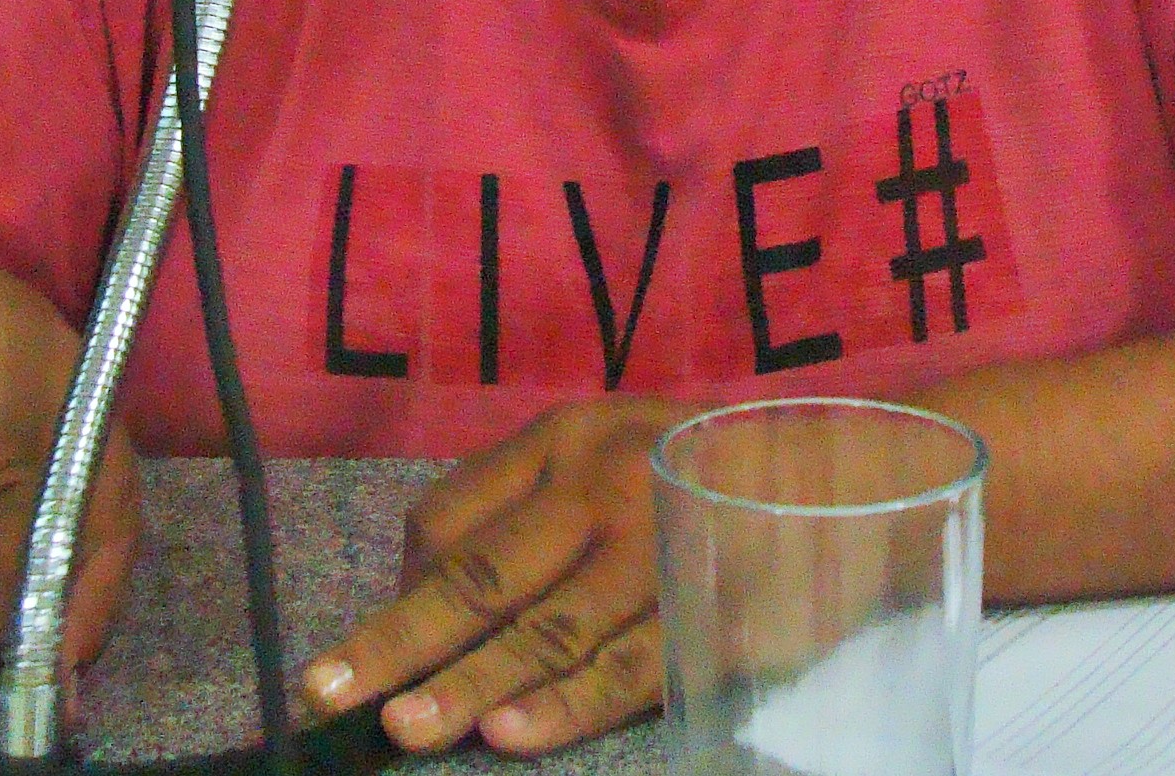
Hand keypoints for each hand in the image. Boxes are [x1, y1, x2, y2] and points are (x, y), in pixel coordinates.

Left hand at [299, 396, 691, 755]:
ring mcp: (659, 551)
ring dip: (472, 683)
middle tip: (329, 692)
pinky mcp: (711, 613)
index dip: (399, 592)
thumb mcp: (603, 447)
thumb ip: (518, 503)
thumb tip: (420, 586)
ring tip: (407, 728)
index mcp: (567, 440)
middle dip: (403, 640)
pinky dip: (570, 703)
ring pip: (550, 628)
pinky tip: (514, 733)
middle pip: (486, 572)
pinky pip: (631, 669)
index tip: (356, 660)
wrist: (845, 473)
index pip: (453, 515)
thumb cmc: (693, 469)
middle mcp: (604, 485)